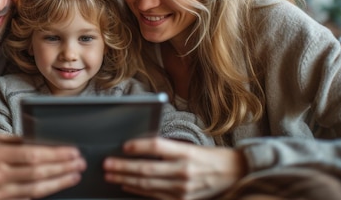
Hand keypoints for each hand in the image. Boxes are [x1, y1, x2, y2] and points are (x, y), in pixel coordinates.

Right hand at [0, 133, 85, 199]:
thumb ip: (18, 142)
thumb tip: (46, 144)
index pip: (33, 155)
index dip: (57, 155)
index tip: (73, 152)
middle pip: (37, 173)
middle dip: (62, 169)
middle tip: (79, 164)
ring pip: (34, 190)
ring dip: (58, 183)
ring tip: (73, 176)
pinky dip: (41, 193)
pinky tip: (55, 186)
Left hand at [103, 137, 245, 199]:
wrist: (234, 175)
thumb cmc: (210, 157)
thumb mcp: (190, 147)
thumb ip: (168, 148)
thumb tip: (140, 147)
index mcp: (186, 152)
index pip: (156, 146)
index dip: (137, 146)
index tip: (123, 145)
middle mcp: (183, 171)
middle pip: (146, 168)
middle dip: (122, 167)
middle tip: (106, 164)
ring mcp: (182, 189)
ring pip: (147, 184)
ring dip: (125, 179)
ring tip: (111, 175)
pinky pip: (155, 196)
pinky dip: (137, 190)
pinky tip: (126, 185)